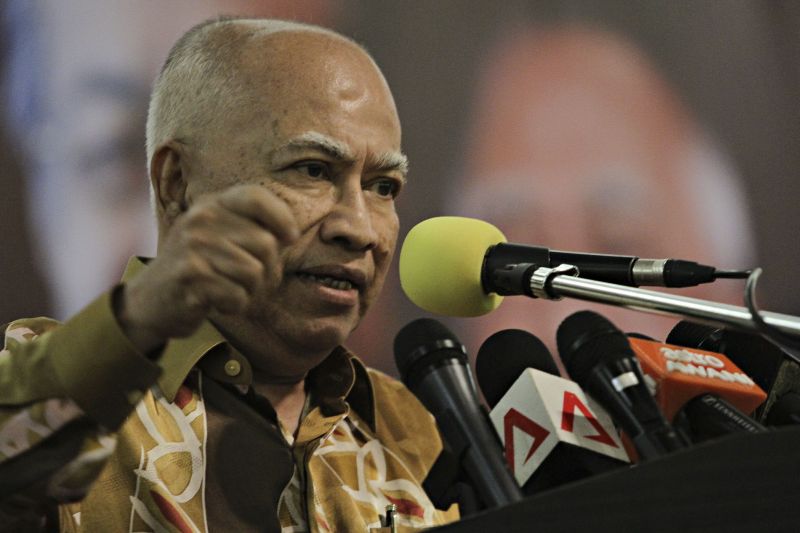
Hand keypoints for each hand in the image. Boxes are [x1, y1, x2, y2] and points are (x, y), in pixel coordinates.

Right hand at [115, 184, 298, 352]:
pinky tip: (219, 303)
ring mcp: (193, 247)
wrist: (149, 301)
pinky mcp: (190, 277)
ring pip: (254, 272)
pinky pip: (237, 295)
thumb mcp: (218, 237)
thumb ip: (250, 228)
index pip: (256, 197)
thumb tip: (290, 234)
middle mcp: (201, 220)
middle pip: (266, 243)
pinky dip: (235, 306)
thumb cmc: (198, 269)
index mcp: (211, 205)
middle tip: (253, 282)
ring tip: (233, 291)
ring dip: (251, 291)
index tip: (289, 238)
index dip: (282, 217)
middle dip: (269, 270)